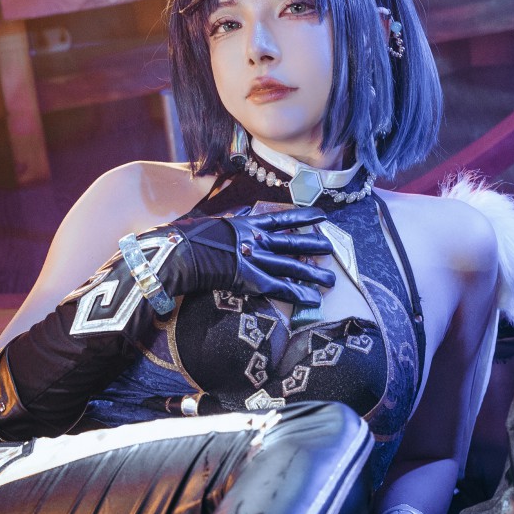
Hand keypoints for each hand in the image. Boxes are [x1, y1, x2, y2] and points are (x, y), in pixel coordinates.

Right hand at [160, 210, 335, 307]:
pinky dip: (297, 294)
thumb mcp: (209, 222)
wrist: (181, 250)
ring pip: (292, 267)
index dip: (302, 217)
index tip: (322, 215)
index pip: (281, 219)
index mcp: (246, 224)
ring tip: (332, 280)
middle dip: (314, 246)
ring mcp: (256, 260)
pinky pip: (280, 288)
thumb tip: (232, 213)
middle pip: (292, 243)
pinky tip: (314, 300)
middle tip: (331, 249)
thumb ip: (226, 220)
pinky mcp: (252, 279)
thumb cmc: (186, 237)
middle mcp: (256, 240)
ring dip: (313, 274)